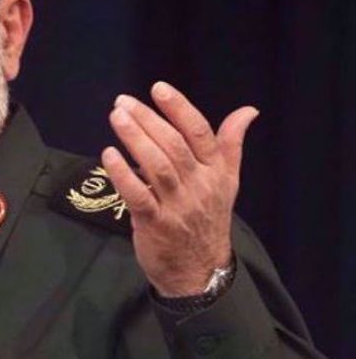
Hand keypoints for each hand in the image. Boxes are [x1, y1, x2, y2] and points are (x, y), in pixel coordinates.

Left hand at [101, 81, 258, 296]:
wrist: (200, 270)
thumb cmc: (207, 219)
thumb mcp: (227, 182)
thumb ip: (231, 144)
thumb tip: (248, 111)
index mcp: (216, 172)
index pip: (200, 133)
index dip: (179, 108)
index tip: (158, 88)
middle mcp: (199, 186)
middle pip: (174, 146)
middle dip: (148, 120)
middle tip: (123, 102)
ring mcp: (177, 206)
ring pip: (157, 166)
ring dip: (135, 139)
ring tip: (117, 118)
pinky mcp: (155, 224)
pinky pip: (138, 195)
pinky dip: (123, 174)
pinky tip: (109, 154)